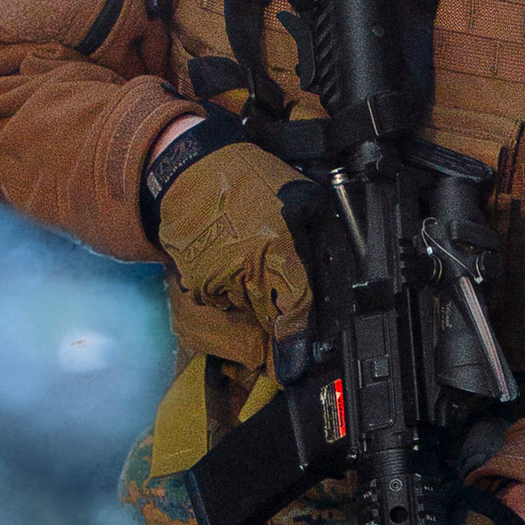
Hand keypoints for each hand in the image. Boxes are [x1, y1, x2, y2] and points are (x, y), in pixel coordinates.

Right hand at [154, 140, 310, 340]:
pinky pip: (219, 302)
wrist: (190, 170)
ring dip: (252, 303)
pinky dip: (227, 294)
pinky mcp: (195, 283)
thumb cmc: (248, 178)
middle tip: (280, 305)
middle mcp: (247, 272)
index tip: (299, 353)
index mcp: (278, 251)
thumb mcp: (303, 196)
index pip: (296, 309)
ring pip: (243, 313)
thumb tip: (334, 260)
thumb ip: (319, 233)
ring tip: (252, 269)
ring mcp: (218, 280)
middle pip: (268, 319)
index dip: (298, 336)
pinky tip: (229, 266)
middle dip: (277, 320)